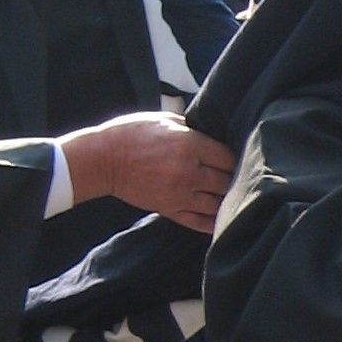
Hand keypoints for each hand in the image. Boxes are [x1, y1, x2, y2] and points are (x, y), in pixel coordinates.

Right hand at [59, 111, 237, 232]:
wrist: (103, 159)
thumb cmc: (132, 133)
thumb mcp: (165, 119)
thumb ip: (192, 127)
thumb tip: (213, 131)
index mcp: (190, 145)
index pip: (228, 157)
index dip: (235, 157)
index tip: (236, 158)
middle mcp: (189, 171)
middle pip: (227, 181)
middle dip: (233, 179)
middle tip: (238, 178)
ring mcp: (180, 193)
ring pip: (217, 204)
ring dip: (226, 200)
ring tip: (232, 197)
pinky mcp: (169, 209)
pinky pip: (199, 221)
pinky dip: (213, 222)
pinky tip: (223, 220)